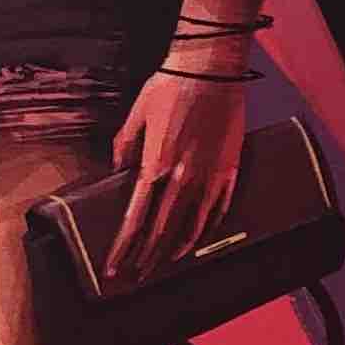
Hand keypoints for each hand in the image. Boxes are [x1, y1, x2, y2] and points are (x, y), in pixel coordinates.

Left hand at [105, 67, 249, 285]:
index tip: (114, 269)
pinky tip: (199, 236)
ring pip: (193, 226)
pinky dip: (207, 226)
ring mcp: (210, 176)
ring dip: (177, 249)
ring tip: (165, 263)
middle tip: (137, 275)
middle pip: (162, 231)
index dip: (123, 249)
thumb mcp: (136, 114)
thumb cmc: (170, 85)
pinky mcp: (230, 169)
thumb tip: (118, 169)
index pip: (135, 220)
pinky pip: (219, 208)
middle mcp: (182, 178)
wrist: (211, 68)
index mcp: (154, 166)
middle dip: (147, 258)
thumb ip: (125, 145)